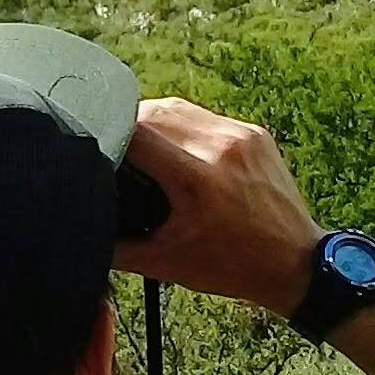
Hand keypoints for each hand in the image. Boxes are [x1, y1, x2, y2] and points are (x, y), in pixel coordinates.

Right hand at [113, 98, 323, 318]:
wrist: (295, 264)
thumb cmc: (231, 266)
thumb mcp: (163, 262)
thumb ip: (114, 243)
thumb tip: (79, 225)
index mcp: (196, 179)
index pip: (134, 132)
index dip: (107, 137)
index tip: (95, 153)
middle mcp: (220, 148)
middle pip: (152, 112)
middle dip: (127, 129)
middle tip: (116, 155)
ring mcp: (241, 135)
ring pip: (177, 108)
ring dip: (153, 123)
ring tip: (143, 151)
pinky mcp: (254, 132)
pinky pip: (204, 117)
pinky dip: (184, 129)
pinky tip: (179, 153)